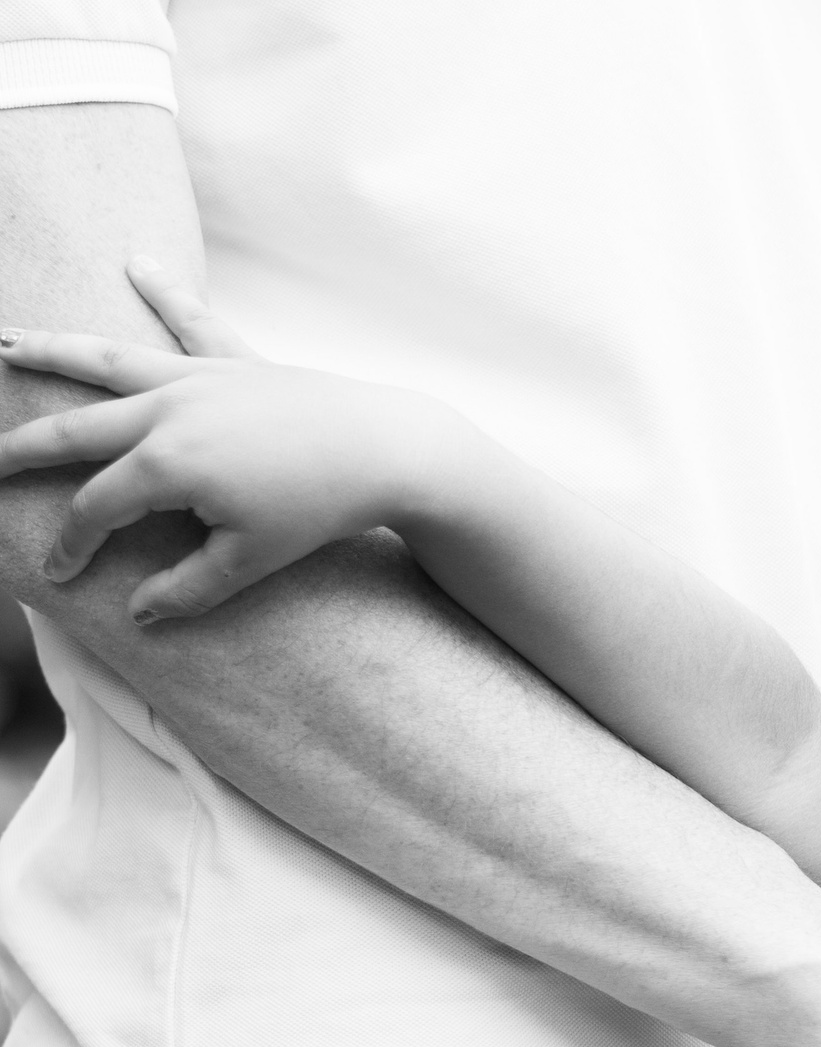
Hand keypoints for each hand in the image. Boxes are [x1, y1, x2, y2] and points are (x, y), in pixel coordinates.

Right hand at [0, 257, 474, 622]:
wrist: (386, 450)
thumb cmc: (320, 510)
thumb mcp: (250, 562)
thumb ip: (189, 589)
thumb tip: (140, 615)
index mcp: (164, 465)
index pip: (96, 508)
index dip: (72, 544)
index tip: (60, 574)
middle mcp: (168, 410)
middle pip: (75, 428)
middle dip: (20, 448)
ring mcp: (200, 379)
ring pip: (111, 360)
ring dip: (55, 349)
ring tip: (5, 342)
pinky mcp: (237, 363)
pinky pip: (193, 321)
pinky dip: (167, 292)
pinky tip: (139, 262)